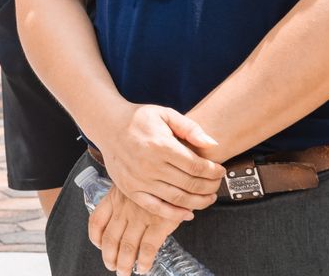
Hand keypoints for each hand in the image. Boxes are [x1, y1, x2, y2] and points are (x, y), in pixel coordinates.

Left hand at [88, 183, 184, 274]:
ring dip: (124, 263)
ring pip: (127, 246)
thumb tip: (119, 215)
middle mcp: (124, 208)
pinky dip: (144, 261)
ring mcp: (141, 217)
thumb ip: (122, 198)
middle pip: (110, 239)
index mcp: (114, 198)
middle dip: (109, 257)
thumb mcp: (130, 182)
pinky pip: (148, 248)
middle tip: (112, 267)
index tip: (99, 246)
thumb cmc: (152, 178)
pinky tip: (143, 268)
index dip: (95, 237)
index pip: (96, 220)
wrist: (174, 171)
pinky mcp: (159, 223)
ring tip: (124, 272)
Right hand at [94, 104, 222, 219]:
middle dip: (210, 186)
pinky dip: (175, 214)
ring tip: (209, 197)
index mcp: (159, 145)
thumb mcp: (164, 114)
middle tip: (217, 184)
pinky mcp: (130, 190)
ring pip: (178, 198)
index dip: (213, 171)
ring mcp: (139, 180)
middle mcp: (149, 165)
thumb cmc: (139, 120)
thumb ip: (190, 127)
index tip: (220, 170)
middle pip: (190, 184)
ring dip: (199, 201)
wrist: (107, 126)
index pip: (196, 165)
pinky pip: (156, 208)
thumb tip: (213, 144)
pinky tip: (188, 213)